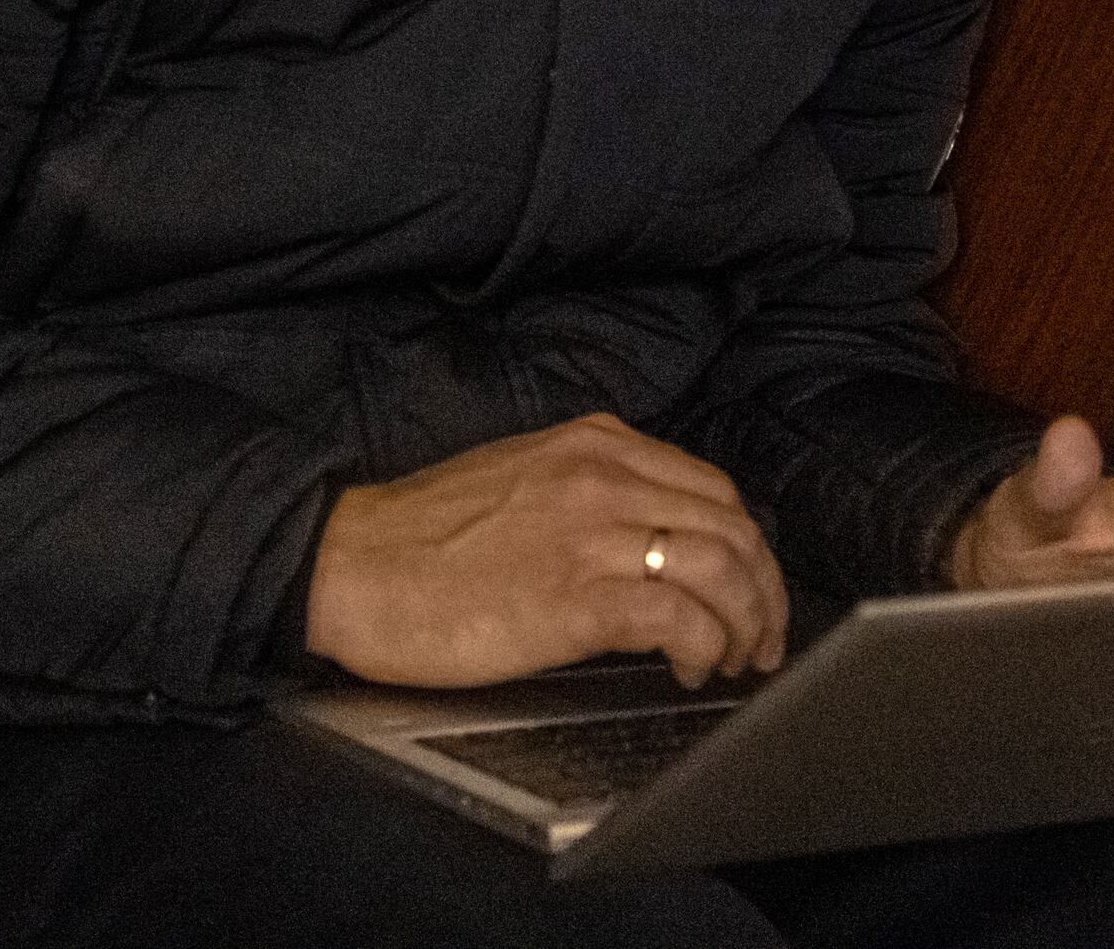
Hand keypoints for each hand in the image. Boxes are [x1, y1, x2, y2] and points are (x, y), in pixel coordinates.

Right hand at [305, 415, 792, 692]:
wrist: (350, 566)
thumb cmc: (424, 539)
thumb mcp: (522, 481)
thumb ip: (592, 496)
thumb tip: (655, 543)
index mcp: (593, 444)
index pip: (714, 490)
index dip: (748, 549)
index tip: (750, 592)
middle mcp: (602, 478)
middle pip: (733, 529)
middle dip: (764, 592)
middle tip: (760, 641)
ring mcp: (590, 535)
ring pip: (720, 570)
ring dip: (745, 624)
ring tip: (732, 663)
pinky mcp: (574, 598)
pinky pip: (678, 618)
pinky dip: (702, 647)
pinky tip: (688, 668)